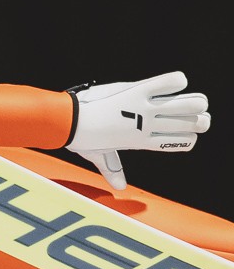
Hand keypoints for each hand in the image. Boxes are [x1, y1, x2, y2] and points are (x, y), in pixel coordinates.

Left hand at [65, 71, 209, 189]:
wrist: (68, 122)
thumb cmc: (81, 138)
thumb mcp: (99, 155)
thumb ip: (112, 168)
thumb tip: (119, 188)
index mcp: (141, 141)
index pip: (180, 142)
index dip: (190, 136)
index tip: (190, 131)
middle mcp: (148, 127)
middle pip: (191, 124)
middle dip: (200, 119)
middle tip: (199, 114)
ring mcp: (144, 109)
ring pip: (187, 105)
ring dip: (196, 101)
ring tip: (197, 101)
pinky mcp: (136, 91)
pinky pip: (168, 83)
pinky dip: (177, 80)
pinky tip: (177, 82)